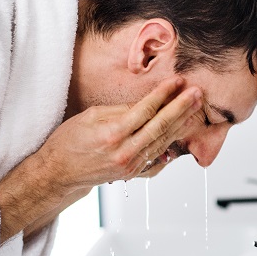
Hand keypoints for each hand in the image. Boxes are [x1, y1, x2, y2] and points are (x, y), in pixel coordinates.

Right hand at [0, 78, 201, 240]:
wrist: (59, 172)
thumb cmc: (69, 141)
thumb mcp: (90, 116)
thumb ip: (120, 111)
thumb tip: (146, 104)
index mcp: (112, 134)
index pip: (146, 110)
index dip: (164, 94)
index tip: (177, 82)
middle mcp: (124, 152)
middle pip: (160, 126)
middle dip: (181, 108)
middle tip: (197, 93)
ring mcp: (130, 165)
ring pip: (162, 142)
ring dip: (181, 124)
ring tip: (194, 108)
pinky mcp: (132, 173)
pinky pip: (157, 158)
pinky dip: (170, 145)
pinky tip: (181, 134)